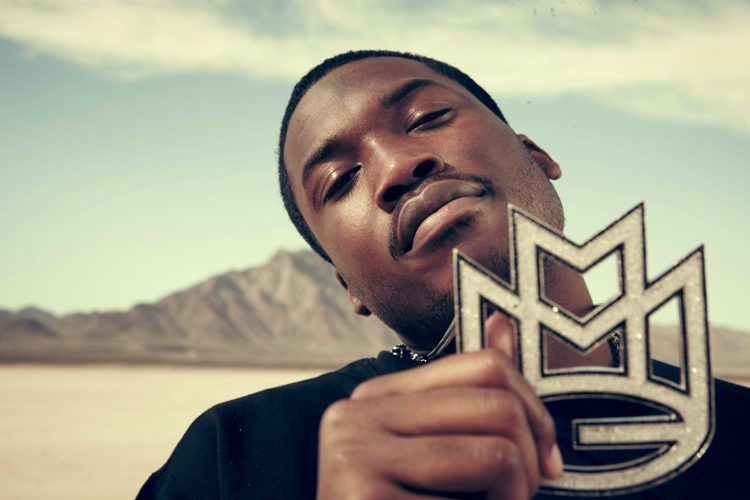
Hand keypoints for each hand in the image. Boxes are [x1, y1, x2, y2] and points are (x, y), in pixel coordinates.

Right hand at [316, 312, 562, 498]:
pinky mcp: (363, 496)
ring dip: (516, 498)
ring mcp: (353, 454)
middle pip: (496, 404)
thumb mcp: (443, 452)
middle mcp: (356, 413)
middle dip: (531, 462)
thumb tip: (505, 324)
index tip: (547, 462)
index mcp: (376, 395)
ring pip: (497, 450)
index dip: (535, 410)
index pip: (485, 366)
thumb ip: (471, 396)